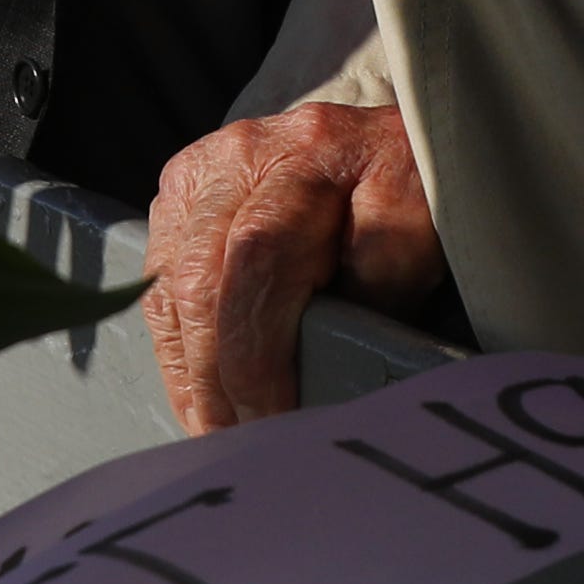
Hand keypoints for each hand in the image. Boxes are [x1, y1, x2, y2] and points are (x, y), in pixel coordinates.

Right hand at [143, 100, 446, 434]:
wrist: (389, 137)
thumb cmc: (416, 190)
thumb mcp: (423, 226)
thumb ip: (380, 279)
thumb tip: (329, 362)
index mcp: (312, 150)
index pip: (261, 258)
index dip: (257, 354)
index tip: (273, 424)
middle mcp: (243, 151)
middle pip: (202, 278)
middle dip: (214, 377)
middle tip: (239, 445)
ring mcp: (202, 169)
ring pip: (170, 288)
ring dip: (189, 372)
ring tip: (216, 432)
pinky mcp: (180, 195)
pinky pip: (160, 285)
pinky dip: (177, 348)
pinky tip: (199, 392)